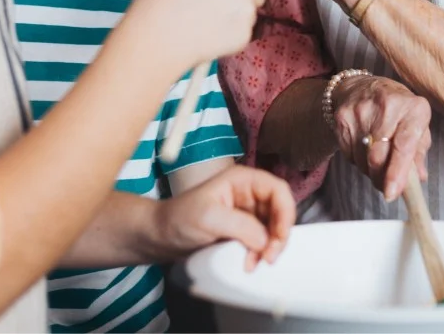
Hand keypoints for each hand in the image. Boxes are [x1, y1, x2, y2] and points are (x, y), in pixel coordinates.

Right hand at [122, 0, 265, 66]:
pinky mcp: (244, 35)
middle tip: (221, 10)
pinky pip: (241, 36)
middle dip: (244, 0)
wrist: (157, 35)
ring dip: (235, 20)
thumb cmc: (160, 0)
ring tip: (207, 26)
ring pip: (249, 15)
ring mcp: (247, 9)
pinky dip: (229, 39)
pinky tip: (207, 38)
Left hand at [153, 165, 294, 270]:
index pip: (278, 190)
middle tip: (270, 257)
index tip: (279, 237)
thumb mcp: (209, 218)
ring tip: (258, 263)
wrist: (159, 237)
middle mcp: (248, 194)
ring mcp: (246, 212)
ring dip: (270, 247)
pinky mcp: (242, 230)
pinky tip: (251, 263)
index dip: (285, 212)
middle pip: (280, 210)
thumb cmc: (178, 219)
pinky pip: (261, 240)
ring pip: (273, 227)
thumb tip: (266, 240)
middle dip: (279, 234)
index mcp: (242, 180)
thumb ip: (241, 226)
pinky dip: (261, 253)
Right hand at [331, 75, 431, 201]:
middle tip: (387, 188)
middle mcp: (387, 106)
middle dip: (382, 179)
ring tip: (376, 162)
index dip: (398, 172)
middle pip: (379, 157)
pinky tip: (363, 149)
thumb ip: (419, 151)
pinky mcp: (342, 118)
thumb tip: (419, 178)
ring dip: (370, 171)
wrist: (361, 88)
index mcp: (413, 108)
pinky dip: (358, 160)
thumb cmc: (396, 109)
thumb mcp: (415, 123)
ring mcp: (361, 111)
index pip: (404, 145)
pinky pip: (349, 154)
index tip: (393, 193)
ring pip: (362, 159)